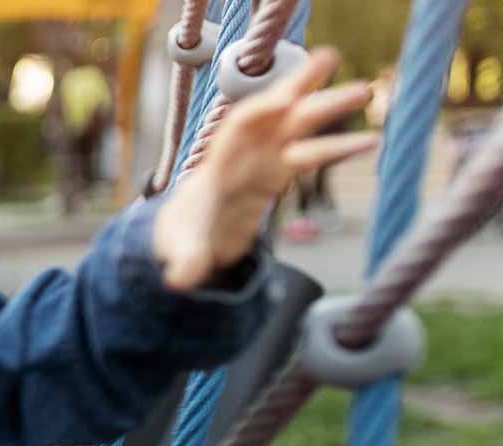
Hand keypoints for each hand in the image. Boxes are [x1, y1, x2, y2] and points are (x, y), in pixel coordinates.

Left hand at [155, 47, 379, 289]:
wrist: (189, 234)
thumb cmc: (186, 238)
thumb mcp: (184, 253)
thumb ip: (186, 263)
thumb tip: (179, 280)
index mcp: (220, 164)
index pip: (239, 129)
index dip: (261, 111)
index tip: (284, 97)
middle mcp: (244, 154)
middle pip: (275, 115)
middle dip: (300, 89)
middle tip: (331, 60)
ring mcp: (264, 160)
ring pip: (299, 126)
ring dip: (328, 107)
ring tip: (367, 89)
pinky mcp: (280, 172)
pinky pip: (312, 153)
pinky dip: (338, 145)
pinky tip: (371, 139)